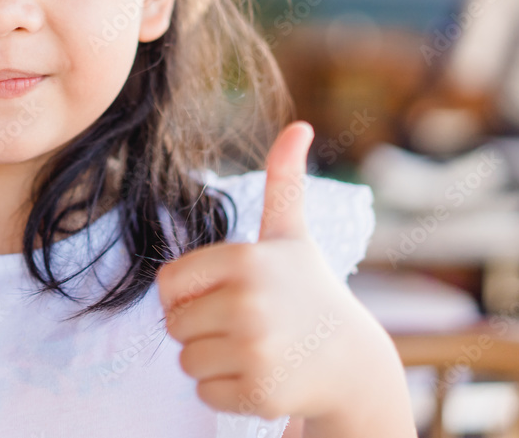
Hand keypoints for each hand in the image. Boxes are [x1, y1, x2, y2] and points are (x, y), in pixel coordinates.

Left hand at [156, 121, 374, 419]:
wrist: (351, 361)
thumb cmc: (308, 290)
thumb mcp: (291, 234)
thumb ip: (283, 180)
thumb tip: (299, 126)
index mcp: (244, 258)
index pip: (167, 283)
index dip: (188, 292)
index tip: (225, 291)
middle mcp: (248, 301)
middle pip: (174, 324)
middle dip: (200, 328)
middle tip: (244, 323)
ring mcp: (255, 349)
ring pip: (186, 360)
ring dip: (212, 360)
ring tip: (254, 348)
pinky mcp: (258, 391)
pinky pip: (203, 392)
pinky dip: (225, 390)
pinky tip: (261, 375)